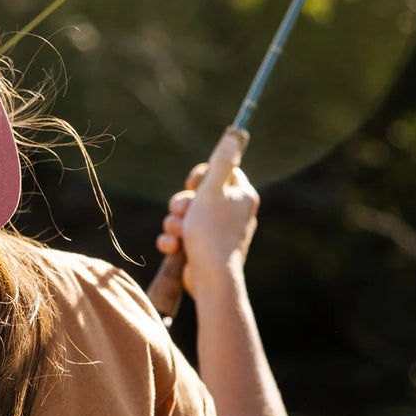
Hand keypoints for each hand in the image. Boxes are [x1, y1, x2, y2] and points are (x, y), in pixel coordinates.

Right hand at [156, 127, 258, 297]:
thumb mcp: (212, 191)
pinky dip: (174, 240)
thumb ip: (221, 162)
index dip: (202, 176)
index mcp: (241, 196)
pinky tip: (174, 247)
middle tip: (182, 211)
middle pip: (199, 194)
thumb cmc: (212, 232)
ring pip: (186, 216)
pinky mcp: (203, 250)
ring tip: (178, 233)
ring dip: (174, 223)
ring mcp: (217, 233)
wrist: (211, 279)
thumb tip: (234, 136)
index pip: (222, 172)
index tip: (194, 184)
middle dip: (182, 203)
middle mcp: (233, 213)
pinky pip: (182, 237)